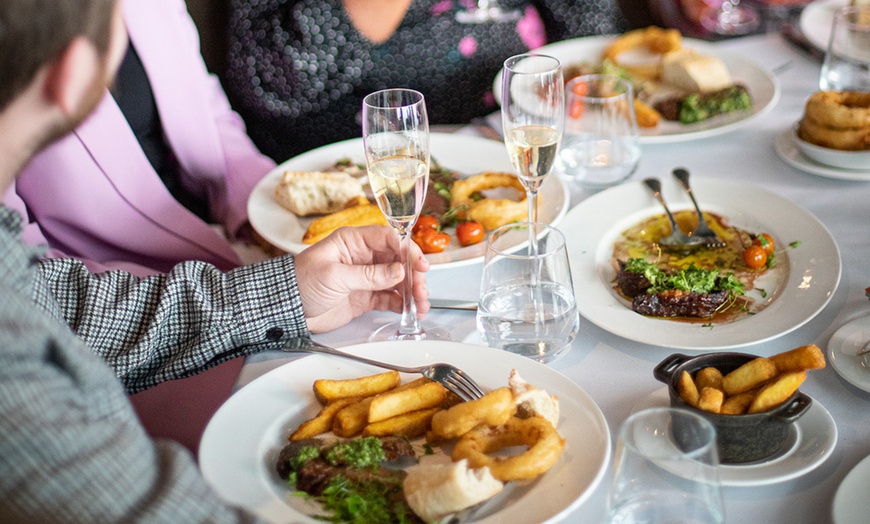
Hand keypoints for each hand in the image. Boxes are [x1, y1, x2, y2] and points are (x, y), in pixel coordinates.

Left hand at [294, 225, 429, 332]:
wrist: (286, 309)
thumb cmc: (301, 282)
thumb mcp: (335, 276)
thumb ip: (369, 275)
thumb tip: (398, 271)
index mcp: (353, 241)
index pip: (388, 238)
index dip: (407, 249)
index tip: (419, 264)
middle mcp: (362, 257)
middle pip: (398, 260)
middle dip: (413, 274)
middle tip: (421, 289)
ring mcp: (365, 277)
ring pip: (397, 280)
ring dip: (411, 291)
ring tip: (420, 304)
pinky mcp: (365, 297)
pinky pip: (389, 297)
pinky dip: (402, 303)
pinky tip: (410, 310)